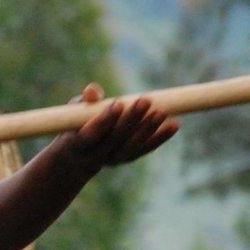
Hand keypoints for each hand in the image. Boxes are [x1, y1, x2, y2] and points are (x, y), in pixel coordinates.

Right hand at [61, 86, 177, 172]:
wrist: (78, 156)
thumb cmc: (76, 124)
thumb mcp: (75, 111)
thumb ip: (85, 101)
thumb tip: (93, 90)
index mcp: (79, 143)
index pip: (92, 134)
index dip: (105, 120)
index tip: (118, 103)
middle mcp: (96, 155)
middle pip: (116, 139)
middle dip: (132, 119)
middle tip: (145, 100)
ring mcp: (113, 159)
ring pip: (132, 146)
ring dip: (148, 129)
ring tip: (162, 111)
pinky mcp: (127, 158)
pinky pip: (145, 149)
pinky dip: (160, 138)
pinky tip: (174, 125)